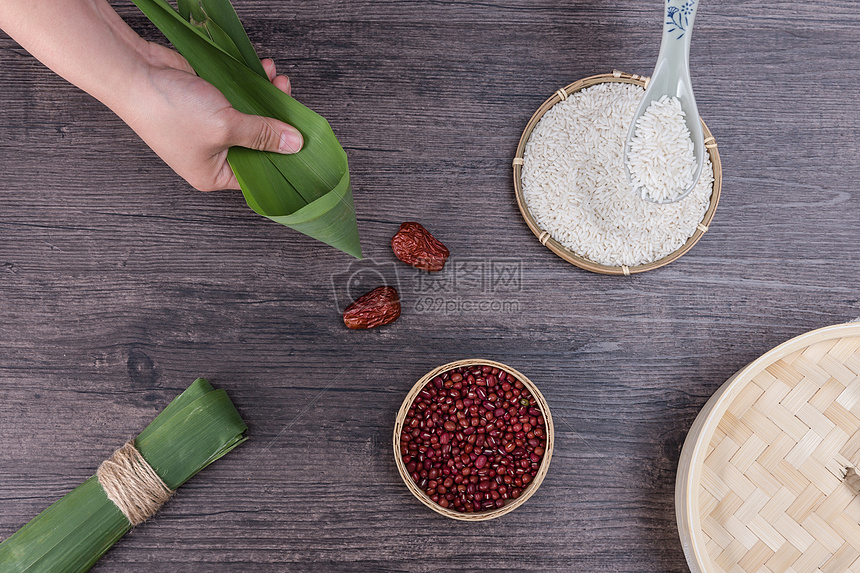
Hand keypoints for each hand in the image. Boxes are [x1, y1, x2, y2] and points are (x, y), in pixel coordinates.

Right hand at [124, 42, 301, 191]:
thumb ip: (263, 134)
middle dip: (277, 121)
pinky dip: (251, 86)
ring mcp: (208, 130)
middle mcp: (211, 157)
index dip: (282, 160)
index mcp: (213, 175)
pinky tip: (262, 72)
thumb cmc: (170, 110)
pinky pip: (238, 99)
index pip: (258, 175)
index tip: (303, 144)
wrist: (134, 72)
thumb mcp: (226, 126)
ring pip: (250, 118)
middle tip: (291, 102)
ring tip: (277, 81)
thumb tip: (294, 144)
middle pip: (258, 145)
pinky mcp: (206, 105)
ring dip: (266, 99)